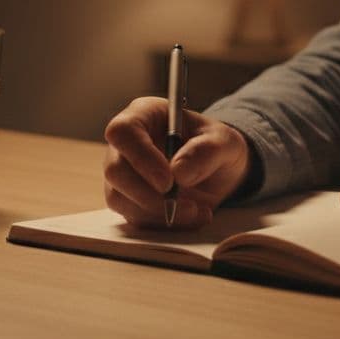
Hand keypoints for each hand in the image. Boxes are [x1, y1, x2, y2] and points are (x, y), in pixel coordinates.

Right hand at [103, 97, 250, 229]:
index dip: (141, 158)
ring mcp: (123, 173)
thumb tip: (179, 173)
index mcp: (144, 114)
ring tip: (197, 211)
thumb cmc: (216, 145)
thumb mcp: (224, 142)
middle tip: (188, 206)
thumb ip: (206, 151)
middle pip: (115, 170)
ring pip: (119, 198)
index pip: (123, 132)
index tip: (168, 182)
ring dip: (158, 213)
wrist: (219, 171)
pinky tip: (192, 217)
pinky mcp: (128, 200)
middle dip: (149, 195)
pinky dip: (163, 223)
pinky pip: (134, 217)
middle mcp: (125, 144)